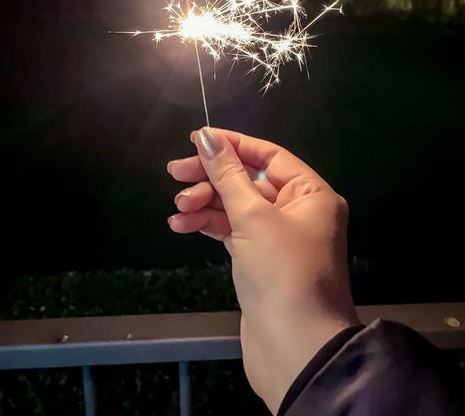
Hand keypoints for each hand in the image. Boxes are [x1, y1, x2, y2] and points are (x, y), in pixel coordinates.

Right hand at [167, 127, 358, 413]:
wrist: (294, 349)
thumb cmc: (281, 273)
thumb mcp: (252, 217)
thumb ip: (227, 174)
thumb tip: (206, 136)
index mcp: (311, 193)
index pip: (268, 155)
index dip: (232, 144)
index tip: (196, 139)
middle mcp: (299, 211)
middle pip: (249, 180)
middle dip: (212, 176)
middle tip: (174, 172)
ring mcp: (279, 237)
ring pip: (237, 207)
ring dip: (206, 203)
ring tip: (178, 209)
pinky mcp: (261, 260)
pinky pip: (233, 231)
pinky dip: (209, 225)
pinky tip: (182, 225)